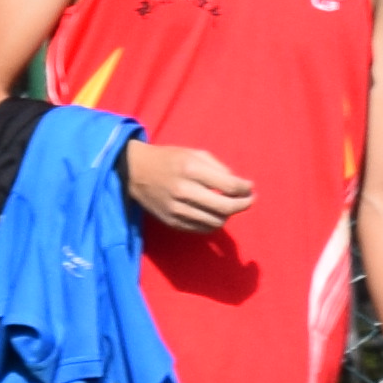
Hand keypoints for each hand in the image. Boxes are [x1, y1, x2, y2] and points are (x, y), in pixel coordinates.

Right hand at [122, 141, 253, 236]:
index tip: (249, 188)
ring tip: (228, 205)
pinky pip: (202, 229)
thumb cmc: (169, 159)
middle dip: (244, 205)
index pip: (230, 186)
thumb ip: (220, 168)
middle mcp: (183, 191)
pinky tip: (213, 213)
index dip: (246, 189)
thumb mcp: (194, 153)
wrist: (133, 171)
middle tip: (248, 200)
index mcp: (190, 170)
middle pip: (226, 208)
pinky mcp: (171, 222)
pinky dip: (213, 223)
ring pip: (216, 222)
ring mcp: (176, 209)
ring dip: (228, 215)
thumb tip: (242, 187)